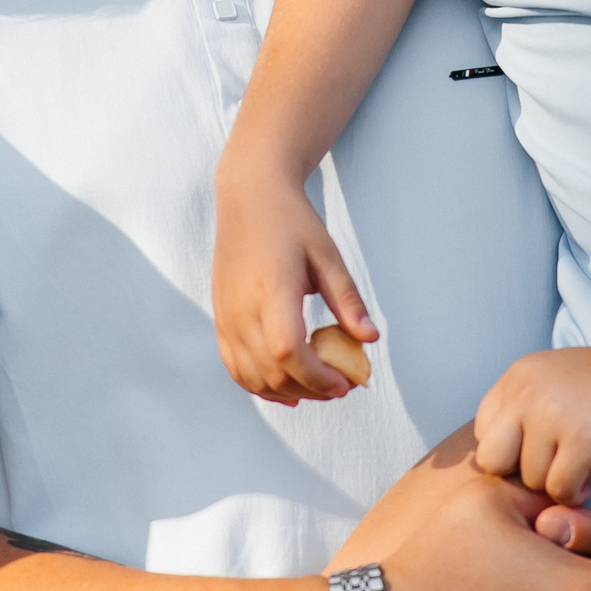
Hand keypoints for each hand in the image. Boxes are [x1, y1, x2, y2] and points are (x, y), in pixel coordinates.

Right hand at [210, 162, 376, 404]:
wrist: (248, 199)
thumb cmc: (291, 223)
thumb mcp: (327, 255)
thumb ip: (347, 299)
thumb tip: (370, 338)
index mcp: (272, 288)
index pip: (288, 351)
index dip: (317, 376)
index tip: (345, 381)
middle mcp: (242, 307)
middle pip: (272, 371)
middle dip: (311, 389)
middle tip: (341, 385)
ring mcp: (226, 316)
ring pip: (252, 377)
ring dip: (287, 392)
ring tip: (317, 386)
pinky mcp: (220, 319)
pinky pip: (235, 367)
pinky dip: (260, 385)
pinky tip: (286, 389)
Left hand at [474, 339, 590, 505]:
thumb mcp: (550, 379)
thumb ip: (522, 408)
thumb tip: (505, 461)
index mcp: (515, 378)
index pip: (482, 432)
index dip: (509, 450)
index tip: (538, 452)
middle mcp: (525, 394)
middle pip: (491, 460)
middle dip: (518, 472)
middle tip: (550, 467)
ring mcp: (551, 416)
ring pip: (529, 479)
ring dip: (554, 481)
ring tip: (580, 466)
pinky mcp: (582, 439)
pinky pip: (559, 489)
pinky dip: (575, 492)